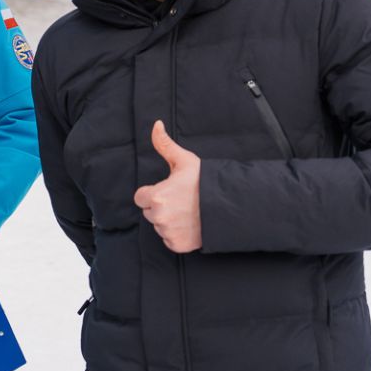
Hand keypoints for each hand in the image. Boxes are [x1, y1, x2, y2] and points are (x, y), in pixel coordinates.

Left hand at [133, 121, 202, 252]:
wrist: (230, 206)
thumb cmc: (205, 182)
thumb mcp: (185, 161)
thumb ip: (165, 145)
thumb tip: (156, 125)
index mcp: (157, 196)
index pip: (140, 198)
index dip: (152, 193)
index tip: (168, 191)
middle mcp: (160, 216)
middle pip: (149, 212)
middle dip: (161, 207)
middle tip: (181, 201)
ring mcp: (168, 232)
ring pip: (159, 226)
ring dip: (169, 221)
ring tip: (188, 212)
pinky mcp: (178, 245)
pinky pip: (169, 240)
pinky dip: (177, 235)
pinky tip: (190, 225)